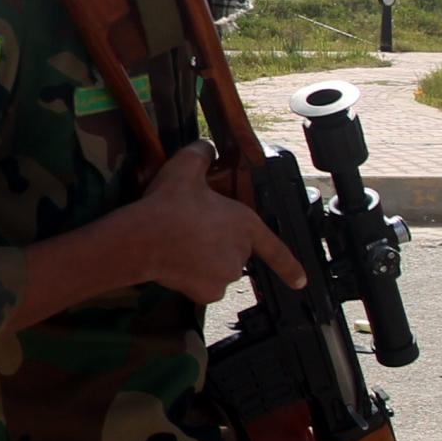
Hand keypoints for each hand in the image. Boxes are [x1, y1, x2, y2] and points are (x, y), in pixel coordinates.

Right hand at [129, 143, 306, 304]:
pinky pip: (203, 287)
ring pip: (217, 270)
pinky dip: (192, 280)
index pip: (275, 248)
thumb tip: (206, 147)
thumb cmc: (167, 205)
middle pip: (234, 252)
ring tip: (178, 247)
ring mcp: (226, 275)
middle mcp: (241, 253)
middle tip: (189, 233)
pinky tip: (176, 265)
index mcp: (244, 224)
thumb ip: (202, 153)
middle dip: (216, 245)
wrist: (141, 240)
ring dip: (204, 262)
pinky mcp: (208, 293)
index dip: (290, 266)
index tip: (300, 281)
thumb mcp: (184, 168)